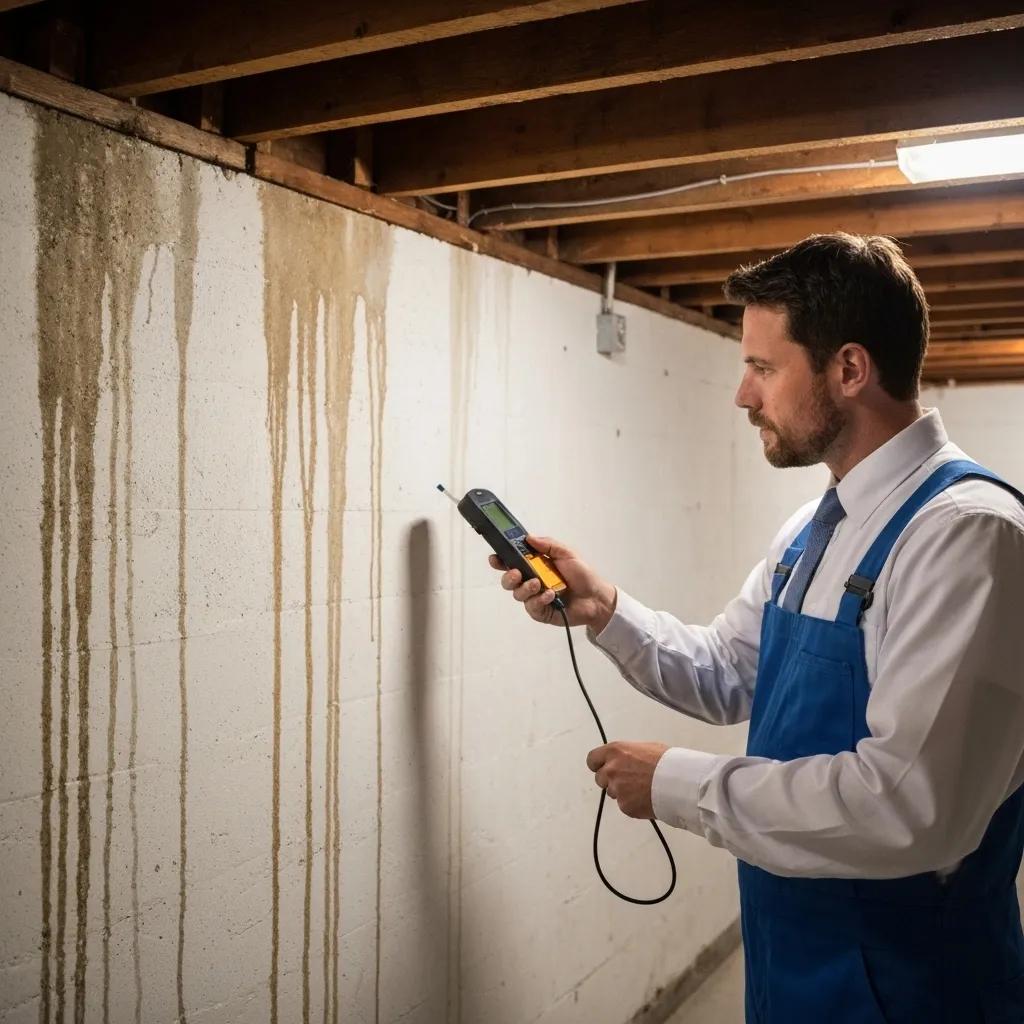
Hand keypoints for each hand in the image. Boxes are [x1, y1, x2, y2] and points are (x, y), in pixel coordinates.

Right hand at [488, 535, 616, 630]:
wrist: (596, 597)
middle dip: (508, 577)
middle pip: (508, 581)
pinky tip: (550, 595)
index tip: (495, 558)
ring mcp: (535, 597)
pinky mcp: (541, 612)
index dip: (500, 560)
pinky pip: (532, 607)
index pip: (512, 562)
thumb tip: (529, 537)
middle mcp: (531, 581)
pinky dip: (539, 600)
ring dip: (525, 588)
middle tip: (517, 573)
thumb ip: (548, 545)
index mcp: (535, 566)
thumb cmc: (583, 575)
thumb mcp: (567, 554)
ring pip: (517, 595)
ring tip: (538, 584)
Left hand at [586, 741, 668, 819]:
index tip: (603, 768)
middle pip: (600, 778)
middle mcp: (610, 770)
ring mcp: (616, 789)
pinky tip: (646, 799)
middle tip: (627, 780)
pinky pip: (624, 805)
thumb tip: (625, 760)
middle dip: (610, 780)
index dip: (598, 764)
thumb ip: (627, 755)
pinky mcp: (624, 806)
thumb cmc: (665, 761)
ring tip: (641, 789)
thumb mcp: (644, 748)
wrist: (677, 782)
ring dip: (622, 792)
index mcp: (615, 752)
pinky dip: (632, 803)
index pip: (592, 759)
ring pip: (612, 792)